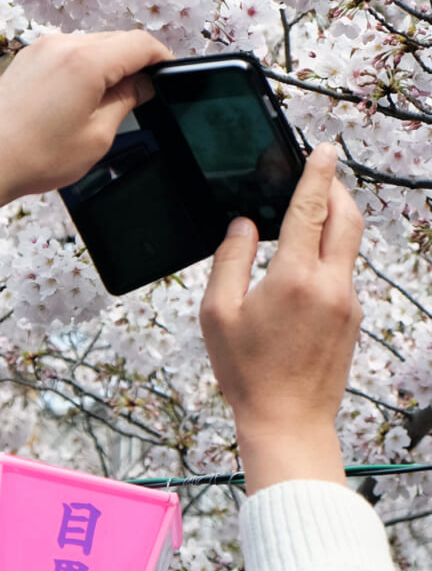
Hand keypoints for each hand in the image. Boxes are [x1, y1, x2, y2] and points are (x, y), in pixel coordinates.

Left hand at [0, 30, 170, 240]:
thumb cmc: (35, 157)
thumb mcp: (96, 136)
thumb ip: (125, 102)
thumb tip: (144, 85)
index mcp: (86, 61)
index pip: (140, 43)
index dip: (161, 58)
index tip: (170, 76)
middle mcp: (63, 44)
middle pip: (116, 40)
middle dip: (136, 63)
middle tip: (145, 96)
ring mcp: (41, 48)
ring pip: (92, 45)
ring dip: (110, 65)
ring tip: (113, 101)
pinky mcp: (26, 59)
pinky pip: (68, 53)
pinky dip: (85, 67)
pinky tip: (84, 98)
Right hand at [200, 144, 363, 492]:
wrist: (288, 422)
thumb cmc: (249, 373)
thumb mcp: (218, 314)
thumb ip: (230, 260)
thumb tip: (243, 227)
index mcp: (295, 278)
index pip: (311, 209)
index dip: (316, 173)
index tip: (322, 148)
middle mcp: (330, 286)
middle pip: (347, 218)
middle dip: (337, 188)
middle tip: (322, 171)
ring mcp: (347, 303)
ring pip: (350, 245)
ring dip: (336, 219)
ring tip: (313, 210)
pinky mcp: (352, 319)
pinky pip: (345, 272)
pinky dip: (332, 253)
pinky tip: (308, 262)